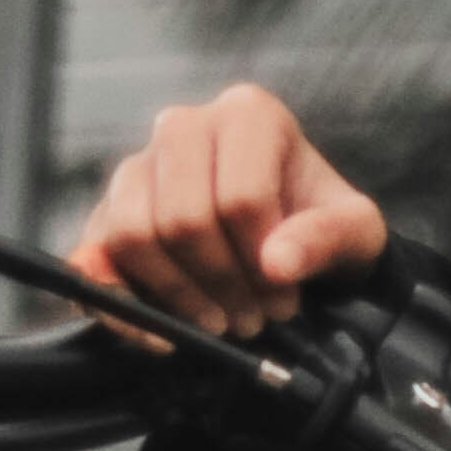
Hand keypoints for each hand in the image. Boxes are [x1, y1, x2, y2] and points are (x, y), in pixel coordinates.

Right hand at [74, 85, 388, 338]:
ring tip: (219, 322)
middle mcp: (182, 127)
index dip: (261, 263)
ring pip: (132, 234)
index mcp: (248, 115)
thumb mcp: (356, 233)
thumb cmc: (321, 228)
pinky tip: (165, 336)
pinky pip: (94, 261)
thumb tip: (276, 263)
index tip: (285, 300)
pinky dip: (123, 308)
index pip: (240, 196)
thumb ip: (329, 239)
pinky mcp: (104, 213)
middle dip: (220, 284)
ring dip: (177, 297)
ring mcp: (136, 167)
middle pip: (182, 218)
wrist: (286, 244)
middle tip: (252, 320)